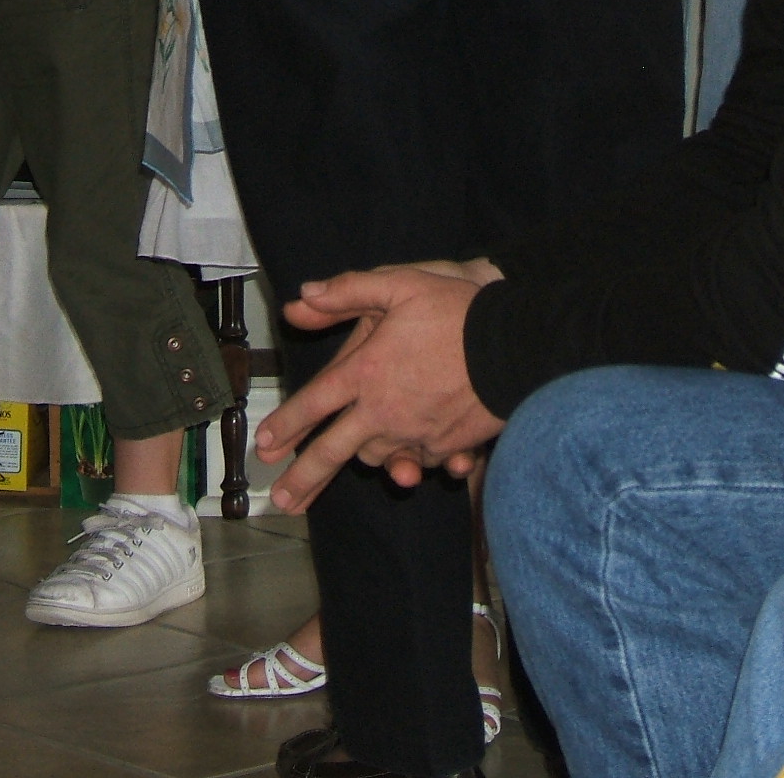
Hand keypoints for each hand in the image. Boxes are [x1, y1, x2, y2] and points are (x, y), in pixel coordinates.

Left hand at [258, 264, 507, 511]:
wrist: (517, 345)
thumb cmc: (458, 311)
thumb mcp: (399, 284)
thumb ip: (347, 291)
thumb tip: (299, 300)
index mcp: (365, 373)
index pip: (313, 404)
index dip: (286, 426)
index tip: (266, 446)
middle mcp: (384, 411)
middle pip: (333, 452)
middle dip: (304, 479)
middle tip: (281, 500)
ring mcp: (416, 434)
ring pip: (378, 459)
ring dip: (363, 464)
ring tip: (349, 474)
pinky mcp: (447, 446)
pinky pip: (422, 461)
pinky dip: (415, 463)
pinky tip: (411, 466)